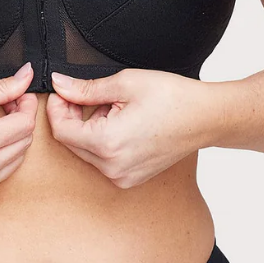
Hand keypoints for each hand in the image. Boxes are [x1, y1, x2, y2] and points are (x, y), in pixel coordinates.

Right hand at [0, 62, 38, 204]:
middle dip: (20, 120)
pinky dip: (1, 157)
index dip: (26, 104)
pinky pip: (1, 175)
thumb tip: (26, 77)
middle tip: (5, 104)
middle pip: (24, 142)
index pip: (25, 124)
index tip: (19, 94)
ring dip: (13, 139)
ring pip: (17, 160)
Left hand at [46, 68, 215, 187]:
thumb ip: (85, 88)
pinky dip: (102, 140)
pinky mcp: (131, 178)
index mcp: (107, 144)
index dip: (57, 108)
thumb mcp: (124, 83)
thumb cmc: (172, 97)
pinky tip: (119, 122)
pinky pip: (103, 160)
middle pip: (71, 142)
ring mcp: (123, 177)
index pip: (61, 130)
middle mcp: (112, 167)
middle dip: (71, 116)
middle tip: (85, 94)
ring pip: (86, 151)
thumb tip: (59, 84)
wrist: (206, 117)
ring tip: (110, 107)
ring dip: (87, 128)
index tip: (63, 91)